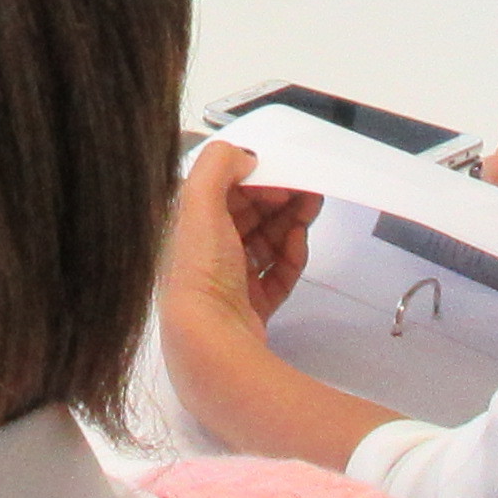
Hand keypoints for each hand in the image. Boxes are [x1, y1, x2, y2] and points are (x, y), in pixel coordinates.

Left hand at [159, 142, 318, 341]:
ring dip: (289, 221)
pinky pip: (276, 274)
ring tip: (311, 208)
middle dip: (278, 197)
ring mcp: (228, 282)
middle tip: (307, 187)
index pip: (222, 191)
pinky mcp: (251, 306)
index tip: (281, 171)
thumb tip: (244, 157)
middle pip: (247, 215)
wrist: (210, 339)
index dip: (252, 177)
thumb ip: (217, 165)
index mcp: (186, 227)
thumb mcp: (199, 202)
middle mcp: (204, 252)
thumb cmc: (201, 268)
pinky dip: (290, 256)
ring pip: (264, 242)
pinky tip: (298, 243)